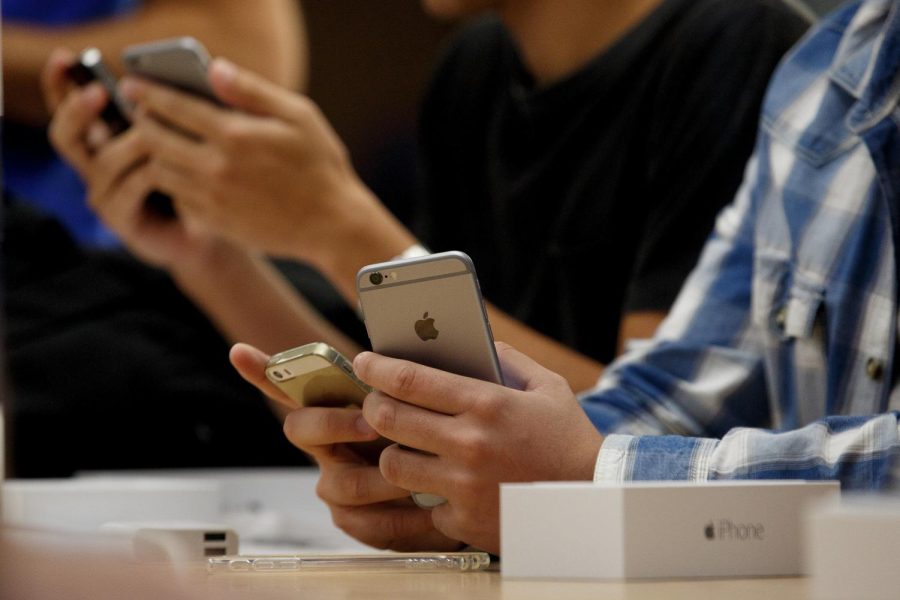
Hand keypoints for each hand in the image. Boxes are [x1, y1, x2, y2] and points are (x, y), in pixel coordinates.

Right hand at [43, 48, 223, 270]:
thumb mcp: (183, 138)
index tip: (64, 58)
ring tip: (153, 133)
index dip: (60, 83)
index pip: (69, 106)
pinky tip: (167, 168)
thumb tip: (166, 84)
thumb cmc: (199, 177)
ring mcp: (105, 193)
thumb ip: (168, 112)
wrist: (212, 230)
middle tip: (99, 92)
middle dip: (78, 110)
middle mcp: (96, 164)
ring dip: (130, 143)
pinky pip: (128, 191)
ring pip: (104, 161)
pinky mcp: (121, 219)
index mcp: (104, 138)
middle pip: (66, 133)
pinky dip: (147, 175)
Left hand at [116, 58, 409, 273]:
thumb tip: (214, 69)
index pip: (175, 107)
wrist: (332, 225)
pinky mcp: (215, 221)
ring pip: (160, 171)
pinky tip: (180, 174)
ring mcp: (213, 198)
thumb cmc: (321, 166)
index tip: (132, 86)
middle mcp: (218, 167)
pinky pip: (176, 198)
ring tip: (156, 144)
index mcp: (237, 134)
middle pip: (155, 139)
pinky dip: (171, 183)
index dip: (148, 93)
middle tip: (139, 115)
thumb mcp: (300, 117)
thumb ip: (253, 91)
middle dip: (141, 123)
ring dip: (152, 155)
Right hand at [229, 343, 461, 550]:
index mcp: (335, 411)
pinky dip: (403, 518)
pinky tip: (429, 511)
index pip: (291, 388)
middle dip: (337, 423)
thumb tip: (399, 357)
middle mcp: (325, 449)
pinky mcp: (357, 523)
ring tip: (420, 477)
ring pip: (345, 483)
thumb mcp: (423, 404)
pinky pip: (367, 525)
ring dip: (385, 479)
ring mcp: (336, 487)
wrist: (464, 488)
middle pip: (303, 429)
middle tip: (371, 423)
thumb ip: (404, 385)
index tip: (240, 352)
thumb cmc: (436, 436)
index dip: (264, 372)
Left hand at [352, 342, 604, 553]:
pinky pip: (419, 503)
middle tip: (372, 402)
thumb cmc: (568, 439)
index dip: (377, 368)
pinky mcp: (463, 520)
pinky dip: (421, 492)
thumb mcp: (547, 387)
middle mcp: (469, 443)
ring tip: (399, 444)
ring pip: (393, 464)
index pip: (411, 380)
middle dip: (371, 406)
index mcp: (487, 403)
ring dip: (389, 451)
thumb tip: (471, 340)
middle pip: (389, 418)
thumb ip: (507, 359)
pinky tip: (432, 482)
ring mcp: (463, 485)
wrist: (593, 498)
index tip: (363, 362)